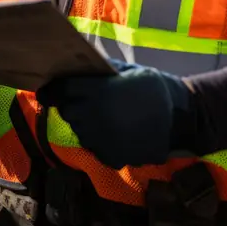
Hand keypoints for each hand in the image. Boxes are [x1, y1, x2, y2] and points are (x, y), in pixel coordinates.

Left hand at [39, 60, 195, 169]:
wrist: (180, 117)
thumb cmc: (154, 87)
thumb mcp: (127, 70)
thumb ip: (100, 72)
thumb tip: (78, 67)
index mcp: (98, 93)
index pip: (60, 91)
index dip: (51, 90)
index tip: (46, 89)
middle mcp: (95, 118)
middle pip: (67, 112)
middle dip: (70, 105)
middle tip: (82, 99)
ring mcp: (102, 141)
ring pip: (79, 131)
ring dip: (85, 122)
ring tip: (104, 113)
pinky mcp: (110, 157)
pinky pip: (94, 147)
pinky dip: (99, 139)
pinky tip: (115, 129)